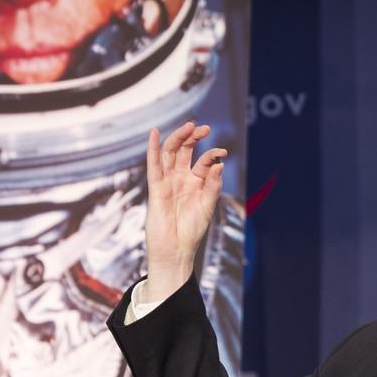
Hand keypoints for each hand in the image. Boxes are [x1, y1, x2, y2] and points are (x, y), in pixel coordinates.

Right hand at [144, 121, 227, 299]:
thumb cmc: (192, 231)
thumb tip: (219, 165)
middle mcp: (181, 179)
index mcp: (195, 183)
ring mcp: (168, 182)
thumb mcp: (207, 207)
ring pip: (170, 153)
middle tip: (204, 128)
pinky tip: (155, 133)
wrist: (176, 250)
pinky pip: (154, 166)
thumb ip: (213, 186)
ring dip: (178, 138)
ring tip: (189, 126)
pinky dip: (153, 149)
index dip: (213, 155)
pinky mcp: (156, 188)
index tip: (222, 152)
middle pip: (184, 151)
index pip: (204, 162)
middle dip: (194, 138)